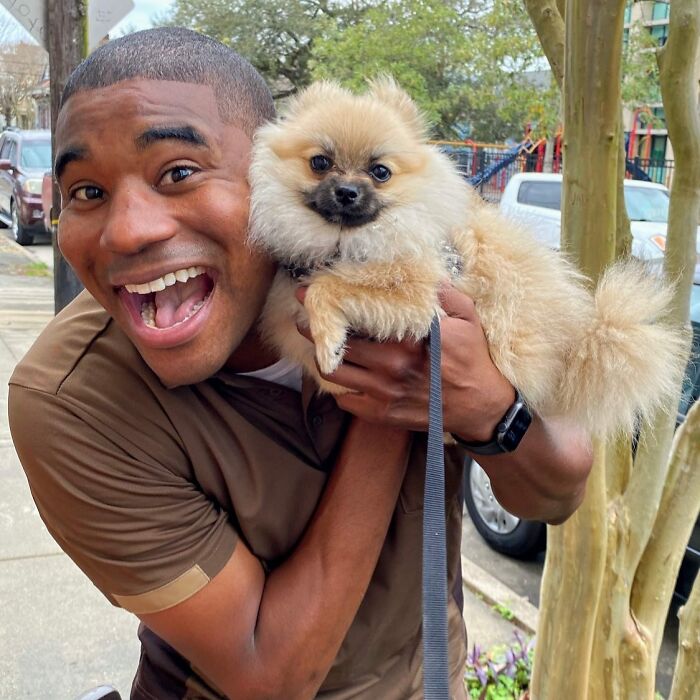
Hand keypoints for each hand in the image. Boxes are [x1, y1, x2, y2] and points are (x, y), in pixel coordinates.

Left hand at [296, 285, 514, 439]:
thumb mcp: (467, 318)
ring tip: (319, 345)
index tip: (308, 294)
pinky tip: (345, 375)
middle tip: (304, 319)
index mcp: (408, 339)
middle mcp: (391, 366)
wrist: (480, 407)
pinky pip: (345, 399)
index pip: (356, 318)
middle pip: (336, 345)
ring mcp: (383, 393)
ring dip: (322, 357)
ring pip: (334, 373)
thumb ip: (443, 294)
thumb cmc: (472, 359)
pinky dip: (339, 386)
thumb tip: (423, 274)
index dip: (328, 305)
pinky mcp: (381, 414)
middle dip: (313, 330)